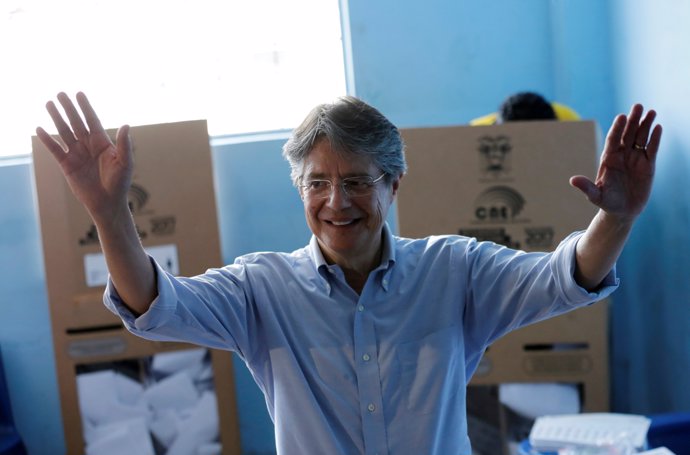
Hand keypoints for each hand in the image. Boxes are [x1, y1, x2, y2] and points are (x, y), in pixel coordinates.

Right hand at [36, 92, 131, 220]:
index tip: (79, 94)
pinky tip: (40, 129)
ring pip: (65, 132)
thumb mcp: (125, 163)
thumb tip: (126, 125)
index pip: (92, 121)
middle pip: (77, 123)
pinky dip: (48, 140)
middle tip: (60, 93)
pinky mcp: (67, 165)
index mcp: (103, 143)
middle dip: (69, 108)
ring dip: (57, 118)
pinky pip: (55, 149)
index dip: (86, 107)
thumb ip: (124, 144)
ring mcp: (77, 154)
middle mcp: (88, 145)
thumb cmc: (120, 183)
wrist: (108, 203)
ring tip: (49, 104)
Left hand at [570, 104, 661, 223]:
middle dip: (633, 120)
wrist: (623, 211)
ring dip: (645, 125)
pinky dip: (655, 139)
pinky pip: (651, 149)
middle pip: (628, 134)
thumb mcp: (595, 196)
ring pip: (640, 138)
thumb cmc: (607, 202)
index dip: (617, 128)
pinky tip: (658, 127)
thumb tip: (572, 180)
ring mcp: (635, 158)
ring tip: (650, 112)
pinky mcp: (648, 165)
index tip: (621, 117)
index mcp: (609, 159)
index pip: (613, 139)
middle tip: (638, 106)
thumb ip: (586, 187)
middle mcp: (622, 155)